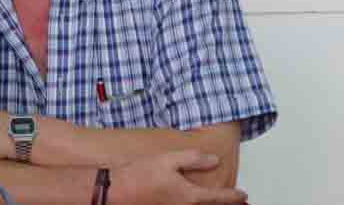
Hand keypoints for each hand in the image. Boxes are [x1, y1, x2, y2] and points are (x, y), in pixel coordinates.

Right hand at [114, 151, 246, 204]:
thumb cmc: (139, 175)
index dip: (234, 196)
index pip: (219, 197)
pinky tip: (191, 199)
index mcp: (190, 196)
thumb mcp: (167, 160)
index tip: (243, 195)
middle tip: (240, 203)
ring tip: (217, 201)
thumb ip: (192, 159)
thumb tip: (213, 160)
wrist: (116, 191)